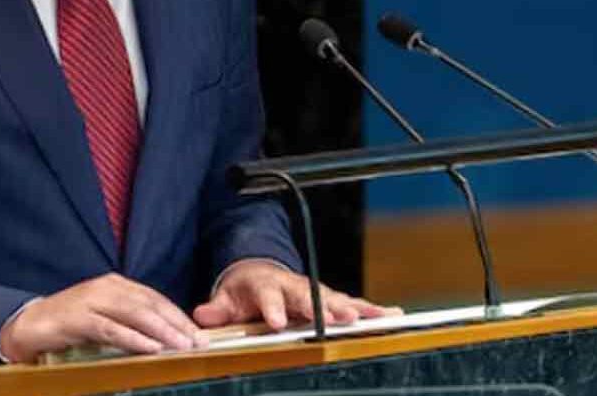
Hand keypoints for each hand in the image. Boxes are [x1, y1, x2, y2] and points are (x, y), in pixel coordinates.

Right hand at [0, 272, 203, 362]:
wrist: (27, 324)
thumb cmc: (69, 324)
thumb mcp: (104, 318)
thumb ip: (129, 322)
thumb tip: (163, 337)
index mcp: (117, 285)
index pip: (155, 299)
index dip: (178, 316)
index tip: (198, 333)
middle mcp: (108, 288)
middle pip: (151, 305)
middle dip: (177, 324)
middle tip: (198, 341)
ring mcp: (93, 301)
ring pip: (136, 314)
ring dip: (162, 331)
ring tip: (181, 346)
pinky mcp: (79, 318)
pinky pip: (112, 329)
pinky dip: (134, 339)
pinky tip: (150, 348)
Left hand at [192, 260, 401, 330]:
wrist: (257, 274)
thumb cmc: (244, 290)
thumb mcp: (226, 299)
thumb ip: (217, 309)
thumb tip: (203, 314)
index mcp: (266, 285)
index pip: (269, 295)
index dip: (273, 308)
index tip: (276, 321)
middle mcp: (294, 286)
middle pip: (311, 297)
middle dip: (327, 308)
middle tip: (343, 318)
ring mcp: (314, 292)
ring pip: (338, 299)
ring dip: (358, 309)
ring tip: (380, 317)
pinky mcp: (329, 299)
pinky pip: (352, 303)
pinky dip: (372, 309)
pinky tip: (393, 315)